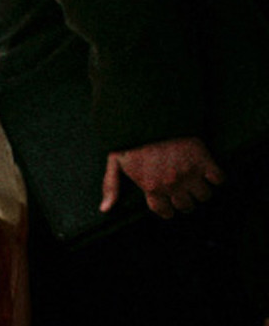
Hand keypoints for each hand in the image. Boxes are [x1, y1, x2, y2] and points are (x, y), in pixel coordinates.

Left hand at [100, 137, 224, 218]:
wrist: (153, 114)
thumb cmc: (132, 138)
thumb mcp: (115, 161)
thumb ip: (111, 186)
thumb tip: (105, 209)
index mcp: (151, 187)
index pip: (164, 211)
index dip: (167, 209)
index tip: (169, 204)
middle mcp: (171, 184)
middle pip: (186, 206)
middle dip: (185, 201)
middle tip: (184, 192)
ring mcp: (190, 173)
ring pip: (204, 196)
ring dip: (201, 191)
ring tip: (196, 182)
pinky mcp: (205, 160)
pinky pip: (219, 179)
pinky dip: (216, 177)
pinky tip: (209, 171)